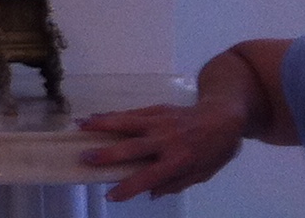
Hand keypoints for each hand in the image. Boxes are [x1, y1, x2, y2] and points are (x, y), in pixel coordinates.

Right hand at [76, 102, 246, 201]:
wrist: (223, 116)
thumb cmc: (214, 150)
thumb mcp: (202, 174)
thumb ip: (176, 184)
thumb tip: (151, 193)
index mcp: (179, 160)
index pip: (149, 177)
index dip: (129, 187)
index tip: (110, 196)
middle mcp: (166, 140)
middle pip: (132, 147)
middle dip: (108, 154)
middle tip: (85, 158)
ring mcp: (160, 121)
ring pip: (127, 122)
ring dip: (102, 125)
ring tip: (80, 126)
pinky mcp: (157, 109)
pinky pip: (131, 113)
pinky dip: (112, 116)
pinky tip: (96, 117)